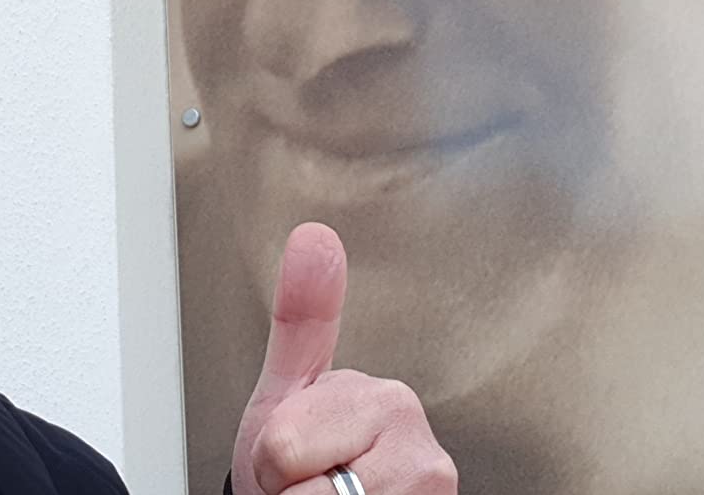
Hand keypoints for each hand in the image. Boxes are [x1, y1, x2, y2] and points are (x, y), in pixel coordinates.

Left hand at [230, 223, 457, 494]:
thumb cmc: (299, 469)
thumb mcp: (287, 391)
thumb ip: (301, 318)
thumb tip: (316, 235)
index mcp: (388, 401)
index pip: (285, 446)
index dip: (272, 459)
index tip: (295, 454)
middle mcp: (423, 450)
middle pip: (307, 480)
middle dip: (293, 490)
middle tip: (312, 485)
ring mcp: (431, 490)